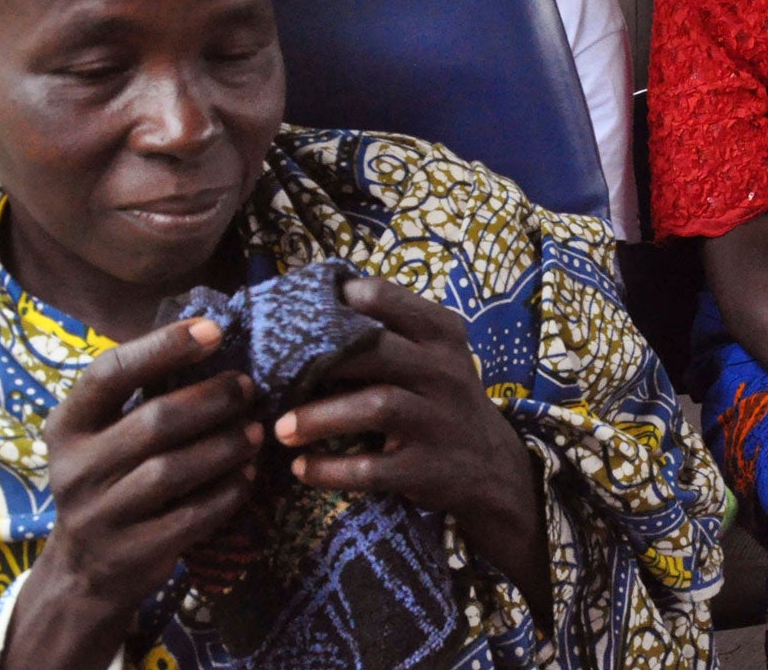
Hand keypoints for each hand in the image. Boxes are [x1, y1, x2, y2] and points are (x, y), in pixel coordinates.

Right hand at [23, 319, 261, 650]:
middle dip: (211, 399)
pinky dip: (227, 492)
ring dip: (225, 445)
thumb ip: (142, 395)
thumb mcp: (105, 437)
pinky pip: (191, 516)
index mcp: (68, 427)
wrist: (85, 571)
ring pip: (173, 470)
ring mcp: (99, 515)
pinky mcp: (130, 552)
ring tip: (256, 430)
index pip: (109, 373)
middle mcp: (75, 469)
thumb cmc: (112, 481)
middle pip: (154, 421)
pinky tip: (249, 474)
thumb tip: (213, 335)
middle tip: (248, 387)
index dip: (163, 347)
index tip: (213, 329)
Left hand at [272, 279, 543, 589]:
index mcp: (442, 333)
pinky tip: (301, 468)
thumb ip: (389, 333)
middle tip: (277, 380)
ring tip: (280, 429)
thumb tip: (306, 313)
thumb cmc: (440, 400)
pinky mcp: (429, 469)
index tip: (302, 312)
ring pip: (376, 406)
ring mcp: (440, 420)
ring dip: (319, 417)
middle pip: (376, 350)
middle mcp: (445, 370)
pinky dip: (330, 470)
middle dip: (320, 363)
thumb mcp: (432, 357)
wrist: (491, 467)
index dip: (336, 301)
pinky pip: (372, 469)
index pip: (386, 296)